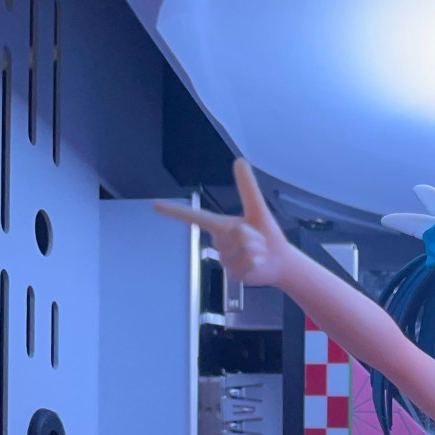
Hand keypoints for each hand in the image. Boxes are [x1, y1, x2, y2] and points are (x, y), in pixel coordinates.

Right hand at [154, 159, 292, 287]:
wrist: (280, 260)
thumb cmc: (267, 234)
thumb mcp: (258, 209)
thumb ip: (248, 187)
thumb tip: (239, 160)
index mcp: (220, 225)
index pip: (193, 216)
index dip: (174, 211)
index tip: (155, 205)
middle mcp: (218, 242)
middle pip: (235, 233)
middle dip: (253, 235)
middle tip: (258, 239)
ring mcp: (224, 260)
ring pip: (242, 249)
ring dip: (258, 249)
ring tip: (259, 251)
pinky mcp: (233, 274)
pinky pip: (246, 264)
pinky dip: (259, 262)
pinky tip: (259, 263)